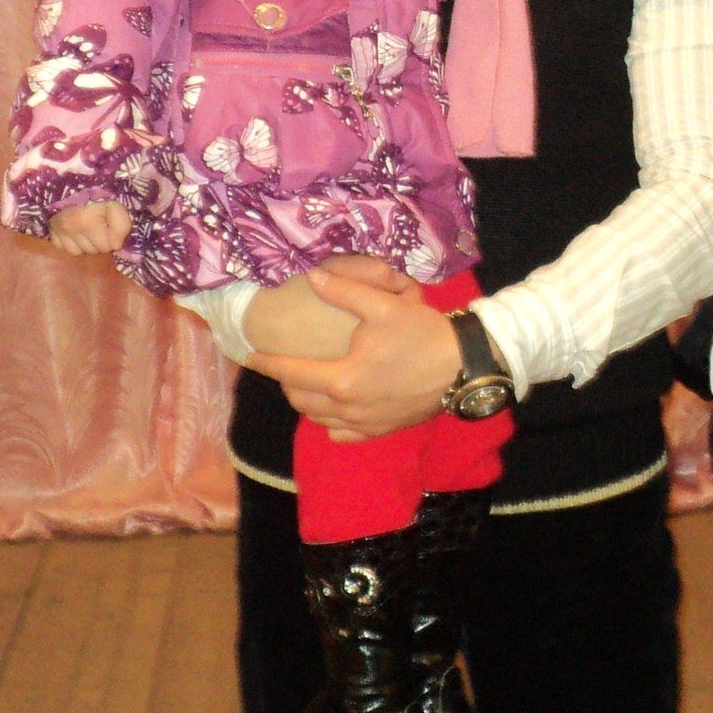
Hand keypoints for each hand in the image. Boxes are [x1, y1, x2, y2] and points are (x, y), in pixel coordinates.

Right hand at [50, 201, 130, 256]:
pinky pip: (64, 249)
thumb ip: (121, 225)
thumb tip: (116, 246)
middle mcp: (69, 228)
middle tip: (99, 225)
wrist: (73, 185)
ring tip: (87, 229)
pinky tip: (74, 232)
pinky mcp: (51, 232)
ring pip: (78, 252)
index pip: (107, 247)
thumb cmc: (98, 196)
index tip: (109, 224)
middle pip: (92, 251)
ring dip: (85, 244)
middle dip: (99, 242)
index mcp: (87, 222)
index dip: (112, 237)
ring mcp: (58, 231)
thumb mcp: (115, 206)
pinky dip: (71, 243)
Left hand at [254, 267, 459, 440]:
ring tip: (305, 383)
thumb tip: (311, 278)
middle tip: (282, 364)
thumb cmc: (422, 334)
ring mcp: (366, 424)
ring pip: (319, 420)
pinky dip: (330, 423)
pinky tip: (333, 408)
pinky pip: (343, 434)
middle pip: (301, 400)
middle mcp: (349, 408)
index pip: (292, 373)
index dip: (267, 363)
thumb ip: (344, 291)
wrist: (464, 366)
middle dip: (286, 382)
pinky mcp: (382, 430)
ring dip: (306, 402)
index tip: (249, 356)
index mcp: (343, 379)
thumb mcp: (384, 305)